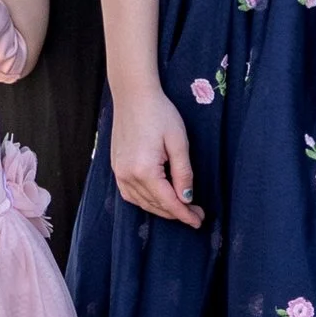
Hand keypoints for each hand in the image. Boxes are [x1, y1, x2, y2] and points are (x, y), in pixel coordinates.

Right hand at [111, 82, 204, 227]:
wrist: (134, 96)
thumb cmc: (160, 113)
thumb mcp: (178, 142)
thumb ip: (183, 173)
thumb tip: (187, 198)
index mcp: (144, 170)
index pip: (168, 202)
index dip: (185, 215)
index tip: (199, 221)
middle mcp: (128, 176)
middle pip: (155, 205)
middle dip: (177, 213)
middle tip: (196, 214)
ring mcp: (119, 173)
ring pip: (142, 203)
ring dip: (162, 209)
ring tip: (181, 208)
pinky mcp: (116, 168)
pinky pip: (131, 194)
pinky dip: (146, 202)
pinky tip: (158, 199)